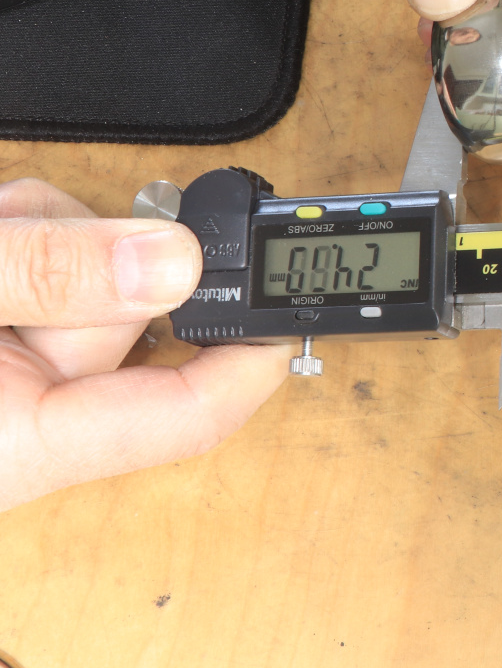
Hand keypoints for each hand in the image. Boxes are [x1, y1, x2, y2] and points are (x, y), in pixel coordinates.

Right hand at [0, 178, 290, 512]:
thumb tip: (174, 265)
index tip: (294, 307)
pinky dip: (30, 231)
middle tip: (30, 235)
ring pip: (102, 276)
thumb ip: (52, 277)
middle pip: (138, 321)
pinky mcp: (8, 328)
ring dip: (56, 232)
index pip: (184, 418)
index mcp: (23, 448)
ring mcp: (17, 371)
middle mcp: (27, 419)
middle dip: (102, 253)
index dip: (253, 360)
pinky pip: (58, 260)